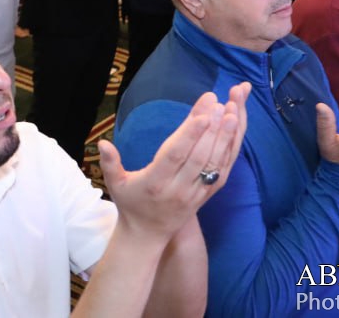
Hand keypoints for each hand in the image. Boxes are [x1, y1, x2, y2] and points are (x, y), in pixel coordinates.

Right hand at [98, 83, 248, 240]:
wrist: (148, 235)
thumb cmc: (130, 204)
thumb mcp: (115, 184)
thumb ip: (110, 163)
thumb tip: (102, 143)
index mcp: (155, 183)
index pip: (175, 156)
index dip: (189, 134)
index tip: (202, 113)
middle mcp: (179, 189)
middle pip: (199, 157)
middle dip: (211, 129)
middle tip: (218, 102)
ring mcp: (196, 194)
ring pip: (215, 164)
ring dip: (226, 137)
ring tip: (232, 111)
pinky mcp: (207, 196)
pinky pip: (223, 171)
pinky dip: (230, 150)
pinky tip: (235, 129)